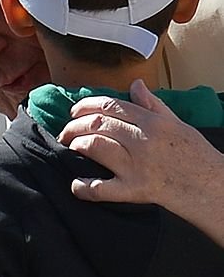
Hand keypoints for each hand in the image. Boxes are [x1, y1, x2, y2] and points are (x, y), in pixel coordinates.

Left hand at [57, 79, 221, 218]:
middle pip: (98, 124)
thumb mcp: (177, 123)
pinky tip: (76, 184)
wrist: (211, 186)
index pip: (110, 105)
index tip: (74, 111)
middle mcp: (142, 141)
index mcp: (152, 122)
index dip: (86, 106)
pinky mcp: (134, 191)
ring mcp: (137, 166)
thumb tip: (135, 84)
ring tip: (72, 146)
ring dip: (77, 145)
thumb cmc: (195, 155)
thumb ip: (152, 104)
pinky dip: (84, 187)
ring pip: (96, 148)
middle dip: (75, 126)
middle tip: (67, 132)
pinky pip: (102, 189)